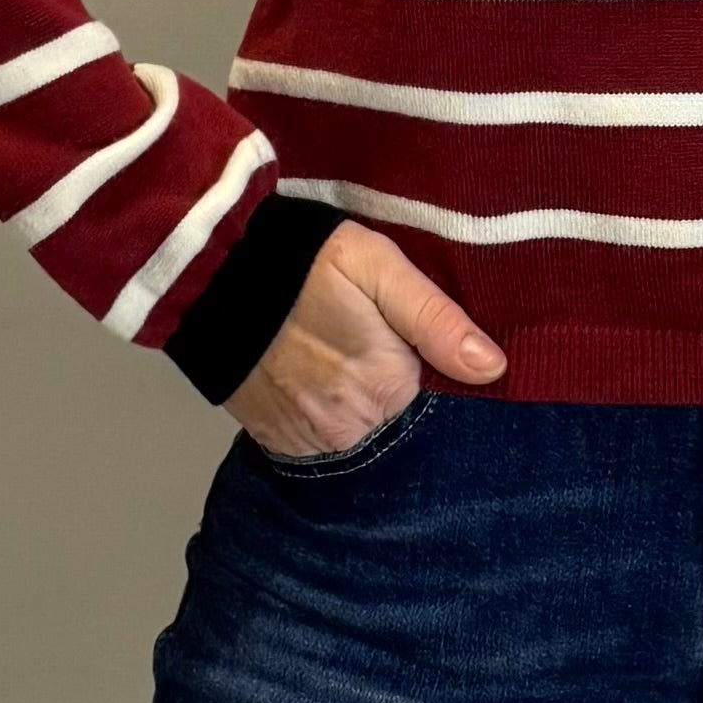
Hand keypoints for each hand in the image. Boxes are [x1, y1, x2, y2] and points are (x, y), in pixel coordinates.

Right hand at [226, 221, 508, 460]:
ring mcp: (310, 439)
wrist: (209, 276)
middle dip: (383, 379)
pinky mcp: (276, 439)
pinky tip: (305, 373)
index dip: (421, 359)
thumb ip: (436, 319)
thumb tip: (493, 368)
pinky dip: (317, 412)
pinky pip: (316, 437)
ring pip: (355, 426)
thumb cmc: (301, 263)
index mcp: (389, 386)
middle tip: (356, 332)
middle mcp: (352, 426)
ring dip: (350, 398)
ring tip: (327, 349)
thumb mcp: (379, 268)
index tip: (397, 330)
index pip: (432, 390)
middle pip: (392, 411)